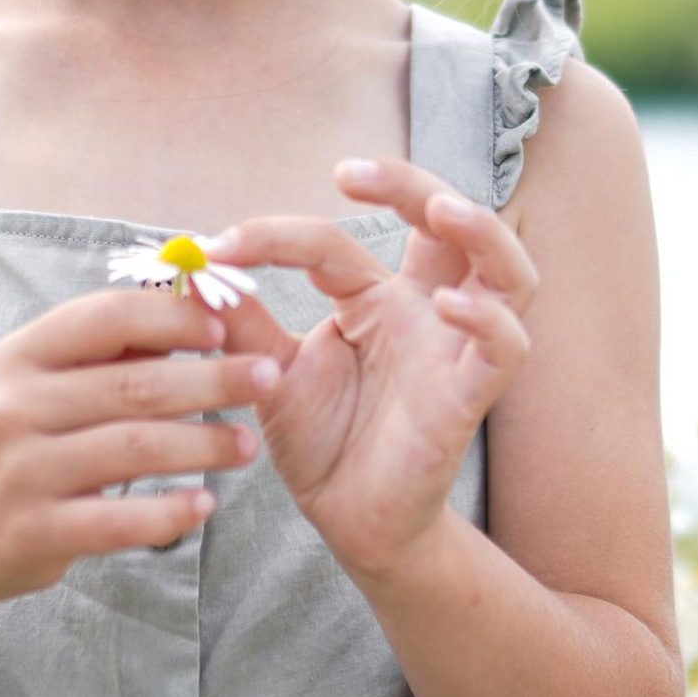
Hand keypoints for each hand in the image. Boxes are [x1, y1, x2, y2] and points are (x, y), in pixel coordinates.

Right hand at [0, 285, 270, 613]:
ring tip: (248, 446)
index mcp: (20, 355)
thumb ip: (108, 351)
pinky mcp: (34, 531)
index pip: (106, 318)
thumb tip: (196, 306)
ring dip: (203, 445)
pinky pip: (116, 521)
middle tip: (269, 378)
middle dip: (212, 380)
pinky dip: (167, 512)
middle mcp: (14, 407)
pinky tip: (205, 505)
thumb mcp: (41, 382)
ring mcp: (20, 471)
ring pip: (133, 450)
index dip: (172, 317)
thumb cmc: (17, 440)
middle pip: (133, 386)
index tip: (226, 324)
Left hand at [207, 162, 538, 580]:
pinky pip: (506, 348)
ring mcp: (454, 350)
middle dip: (412, 183)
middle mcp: (422, 311)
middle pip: (449, 222)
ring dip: (483, 232)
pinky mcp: (470, 397)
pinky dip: (488, 320)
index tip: (220, 247)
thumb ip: (240, 323)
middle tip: (352, 173)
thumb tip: (190, 268)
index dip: (277, 237)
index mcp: (374, 299)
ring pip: (506, 271)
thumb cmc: (323, 443)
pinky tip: (451, 305)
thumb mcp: (270, 372)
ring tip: (442, 210)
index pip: (333, 243)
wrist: (349, 523)